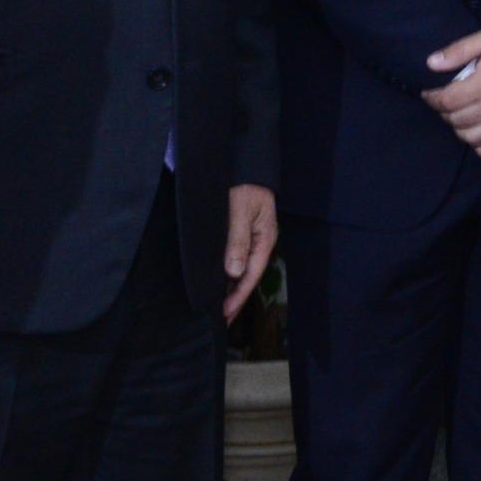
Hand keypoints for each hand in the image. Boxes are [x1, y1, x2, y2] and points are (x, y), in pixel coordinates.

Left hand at [223, 185, 278, 320]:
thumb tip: (234, 272)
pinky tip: (216, 280)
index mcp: (264, 238)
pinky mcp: (237, 231)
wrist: (242, 161)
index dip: (238, 295)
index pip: (251, 274)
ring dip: (228, 286)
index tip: (224, 313)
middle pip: (246, 275)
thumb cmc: (242, 184)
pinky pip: (232, 257)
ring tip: (216, 305)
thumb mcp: (239, 210)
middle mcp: (258, 241)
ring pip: (239, 268)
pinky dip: (224, 271)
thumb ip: (237, 240)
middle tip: (220, 319)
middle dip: (234, 297)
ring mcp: (249, 237)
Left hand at [426, 29, 480, 164]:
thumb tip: (431, 64)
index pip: (445, 101)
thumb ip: (458, 51)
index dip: (432, 98)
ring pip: (471, 138)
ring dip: (460, 129)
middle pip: (456, 121)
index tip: (429, 95)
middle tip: (447, 105)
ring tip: (462, 119)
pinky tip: (479, 136)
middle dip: (445, 113)